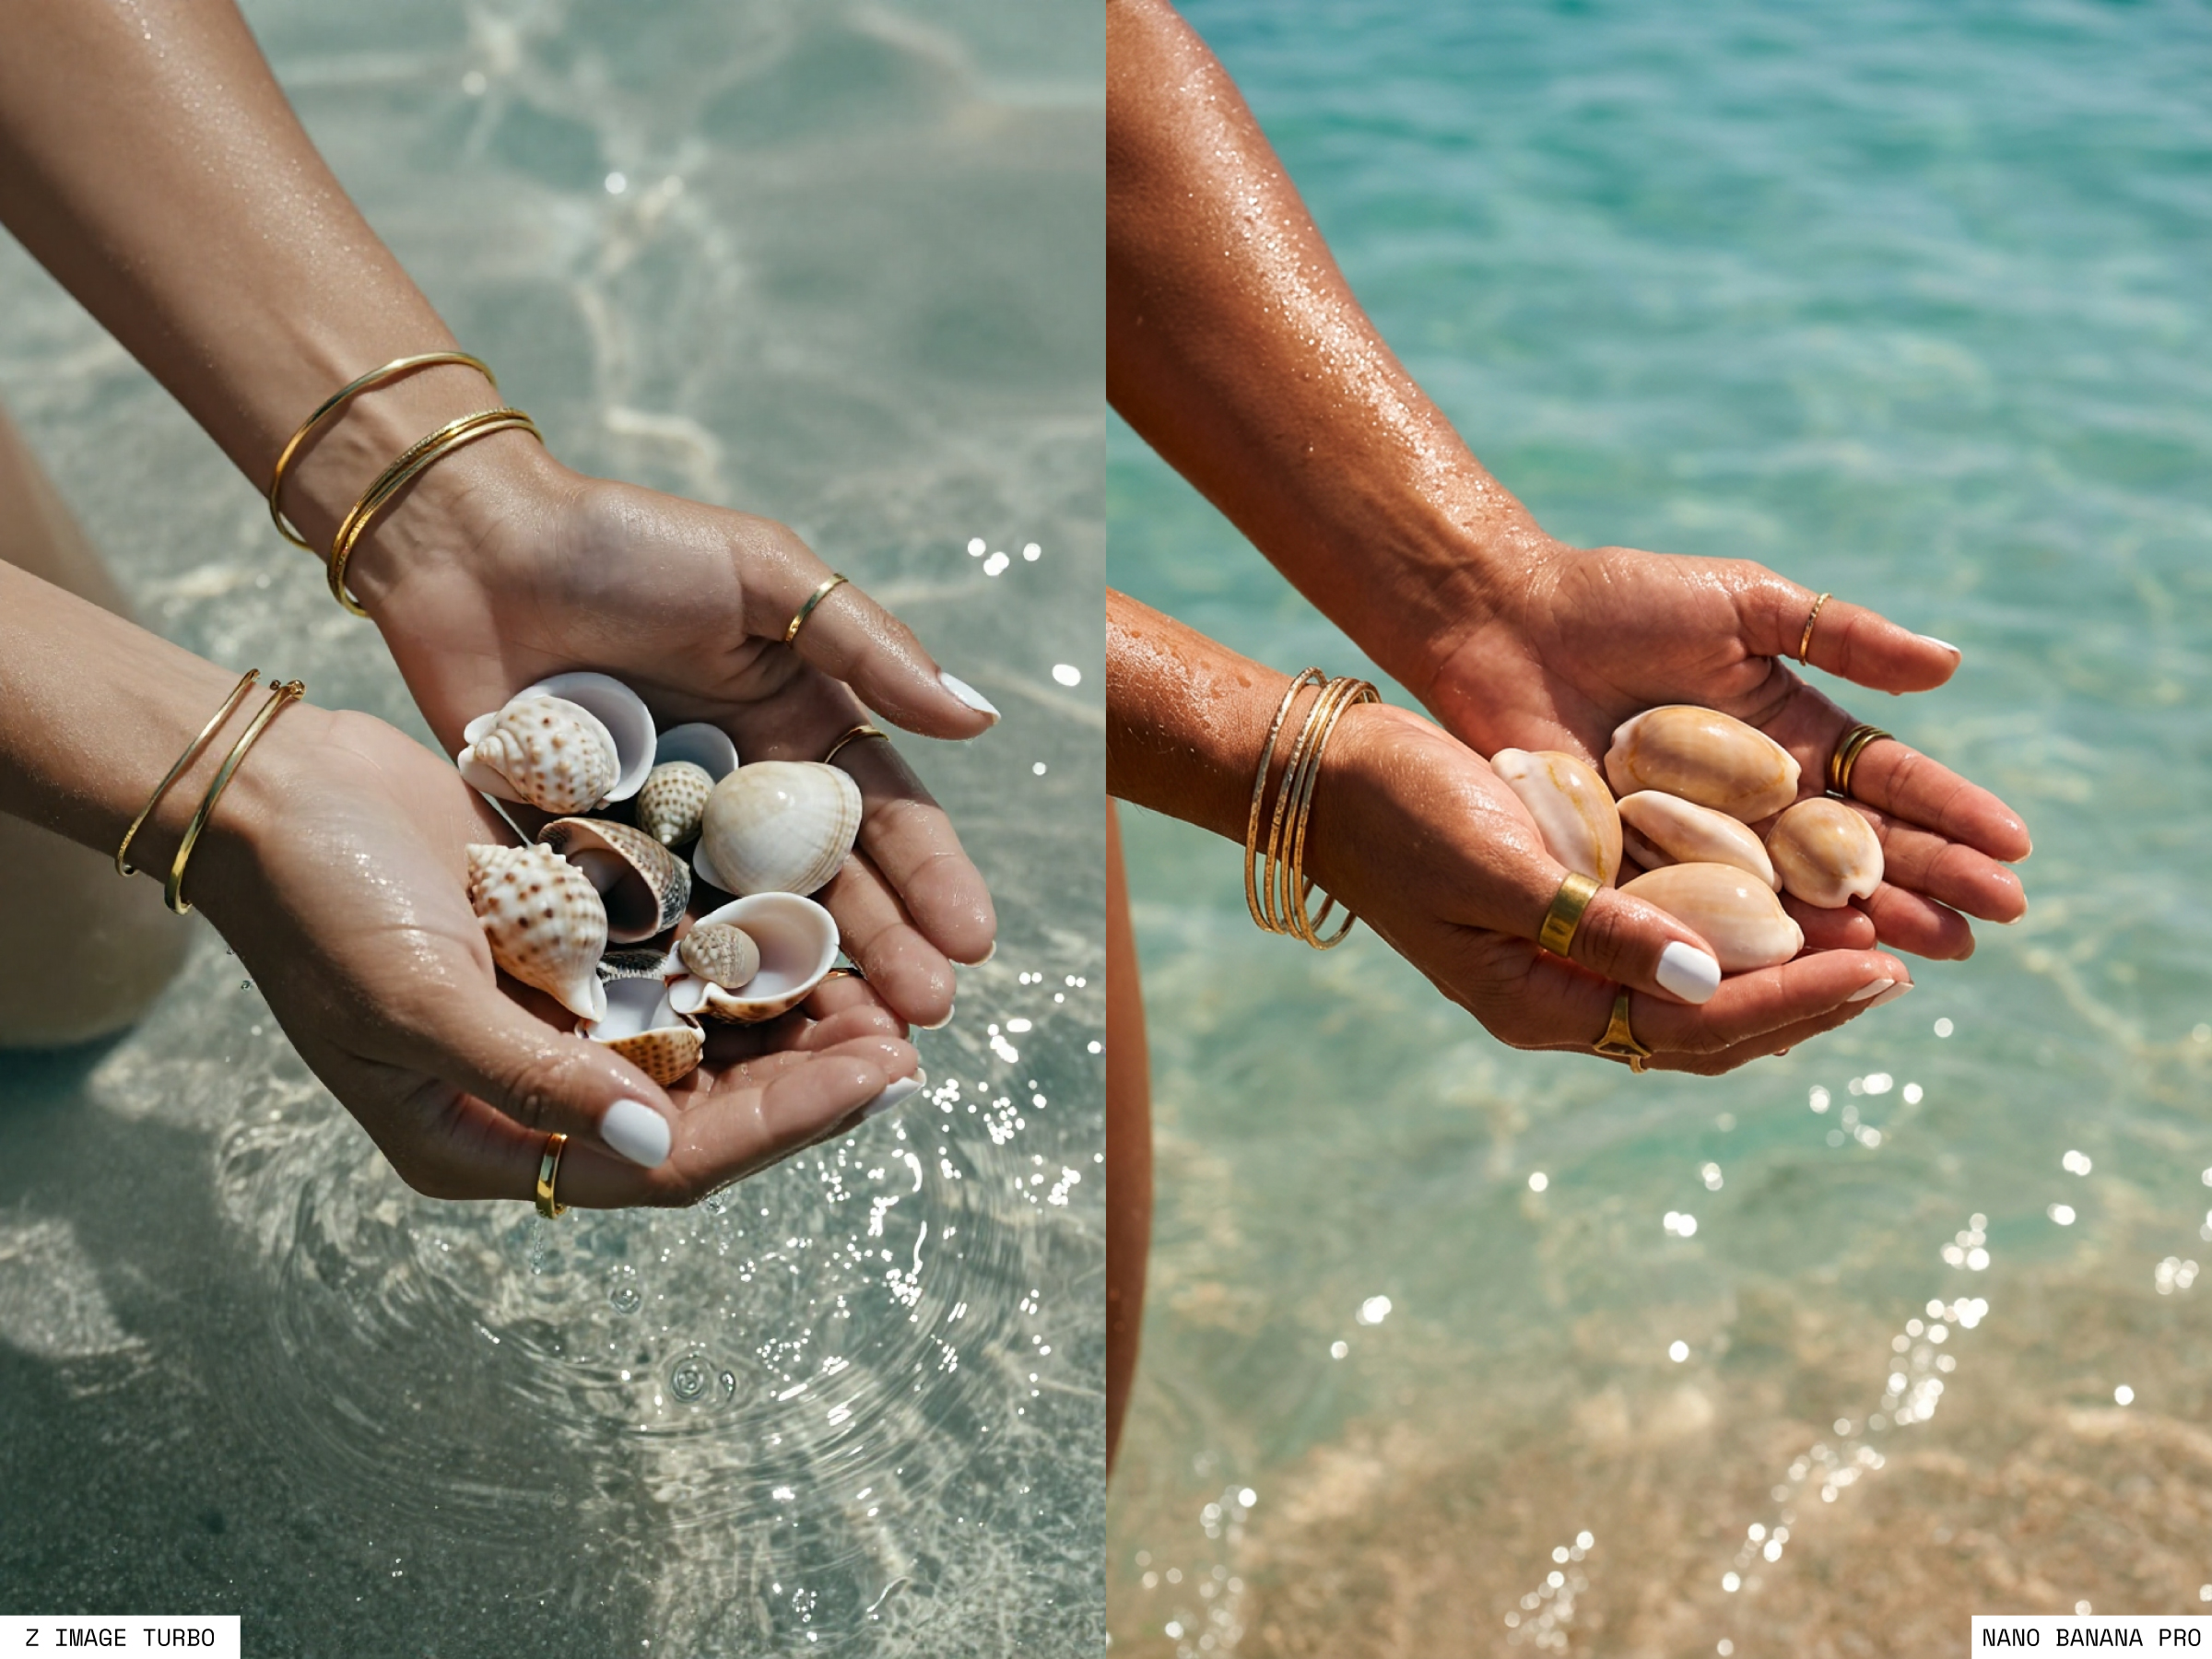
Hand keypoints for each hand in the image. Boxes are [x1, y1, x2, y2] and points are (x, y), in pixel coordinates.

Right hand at [194, 704, 920, 1205]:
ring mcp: (561, 1013)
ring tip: (887, 995)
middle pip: (706, 1110)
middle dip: (808, 1082)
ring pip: (706, 1041)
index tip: (881, 1080)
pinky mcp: (577, 939)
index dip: (782, 1125)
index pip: (670, 1161)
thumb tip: (656, 1145)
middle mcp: (538, 1088)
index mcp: (487, 1139)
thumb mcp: (416, 1003)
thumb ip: (537, 1078)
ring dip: (792, 1023)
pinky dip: (747, 955)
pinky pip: (681, 964)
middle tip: (908, 1043)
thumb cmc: (318, 904)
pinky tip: (819, 929)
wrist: (273, 785)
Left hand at [343, 439, 998, 1028]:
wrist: (468, 547)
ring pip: (748, 924)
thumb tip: (980, 720)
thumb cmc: (623, 542)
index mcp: (800, 725)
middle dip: (885, 950)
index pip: (883, 814)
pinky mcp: (589, 863)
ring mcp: (669, 837)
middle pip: (829, 887)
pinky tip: (723, 1033)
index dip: (930, 877)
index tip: (970, 939)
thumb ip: (866, 646)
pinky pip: (643, 931)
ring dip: (800, 984)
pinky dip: (682, 982)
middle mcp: (745, 793)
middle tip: (925, 1012)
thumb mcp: (763, 574)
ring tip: (846, 1042)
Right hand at [1303, 701, 1915, 1073]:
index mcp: (1541, 1004)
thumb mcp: (1502, 868)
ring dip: (1784, 964)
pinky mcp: (1566, 903)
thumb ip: (1601, 927)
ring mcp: (1562, 953)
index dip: (1798, 1001)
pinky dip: (1738, 919)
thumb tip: (1705, 982)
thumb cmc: (1403, 814)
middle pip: (1711, 1023)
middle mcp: (1561, 993)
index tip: (1886, 968)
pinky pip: (1672, 931)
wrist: (1330, 773)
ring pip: (1698, 982)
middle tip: (1908, 962)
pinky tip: (1789, 890)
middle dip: (1809, 996)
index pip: (1697, 1029)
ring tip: (1873, 935)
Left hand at [1411, 539, 2029, 960]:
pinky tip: (1819, 958)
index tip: (2014, 848)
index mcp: (1790, 734)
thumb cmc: (1616, 601)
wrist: (1502, 625)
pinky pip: (1708, 909)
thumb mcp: (1742, 604)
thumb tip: (1953, 665)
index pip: (1887, 784)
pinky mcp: (1636, 869)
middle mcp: (1755, 797)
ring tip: (1935, 948)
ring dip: (1868, 921)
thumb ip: (1840, 634)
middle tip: (1994, 920)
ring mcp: (1699, 839)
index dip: (1950, 815)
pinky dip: (1765, 935)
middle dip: (1929, 881)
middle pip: (1858, 850)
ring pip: (1797, 893)